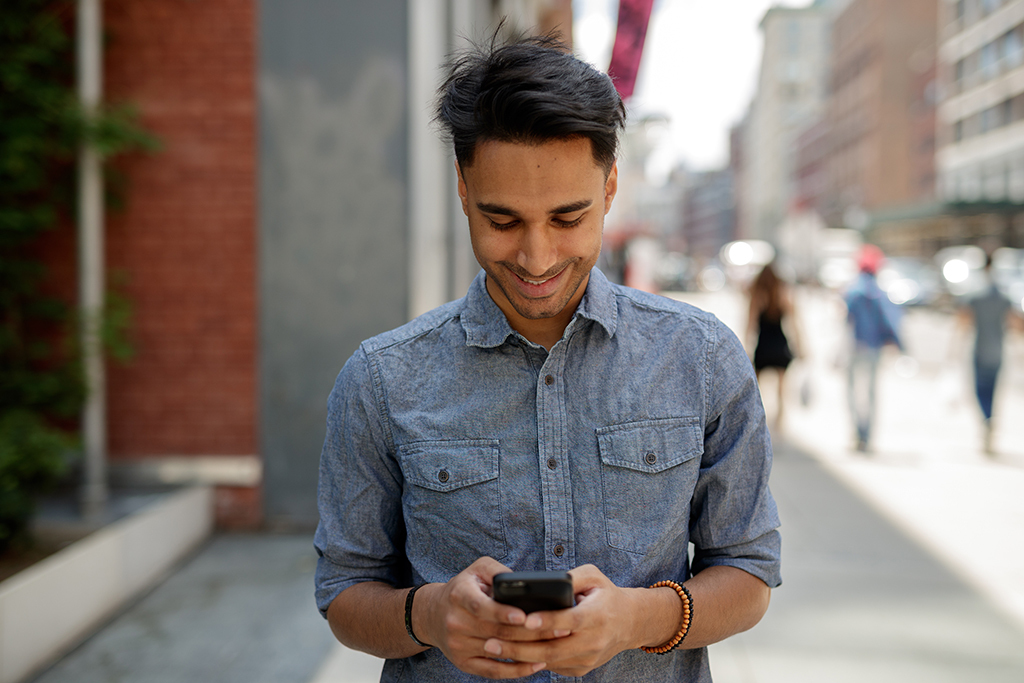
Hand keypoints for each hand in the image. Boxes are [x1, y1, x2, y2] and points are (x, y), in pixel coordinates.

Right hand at [417, 557, 553, 678]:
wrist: (434, 615)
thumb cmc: (464, 588)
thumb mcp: (477, 570)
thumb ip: (498, 572)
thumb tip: (523, 583)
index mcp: (459, 596)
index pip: (481, 607)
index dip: (503, 613)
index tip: (525, 616)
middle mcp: (456, 622)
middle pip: (496, 632)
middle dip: (530, 632)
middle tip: (560, 629)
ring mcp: (459, 646)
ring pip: (498, 652)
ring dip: (529, 651)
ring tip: (555, 645)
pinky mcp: (464, 663)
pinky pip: (493, 671)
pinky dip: (516, 671)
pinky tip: (536, 664)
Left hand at [480, 564, 665, 676]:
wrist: (630, 623)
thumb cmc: (606, 595)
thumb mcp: (594, 576)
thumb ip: (571, 577)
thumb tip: (546, 582)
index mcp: (597, 615)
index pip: (569, 620)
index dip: (547, 621)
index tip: (525, 620)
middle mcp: (593, 641)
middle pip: (553, 648)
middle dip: (519, 646)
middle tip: (491, 641)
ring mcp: (587, 658)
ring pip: (549, 661)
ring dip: (519, 656)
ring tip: (493, 647)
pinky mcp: (581, 669)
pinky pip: (553, 666)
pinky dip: (530, 661)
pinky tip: (509, 653)